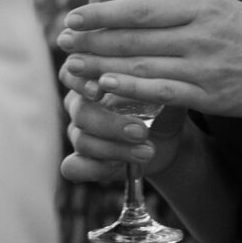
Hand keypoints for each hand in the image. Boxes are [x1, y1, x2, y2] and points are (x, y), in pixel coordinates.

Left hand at [56, 0, 241, 121]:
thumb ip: (184, 12)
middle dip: (92, 39)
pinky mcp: (210, 94)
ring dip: (102, 66)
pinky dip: (131, 90)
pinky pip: (163, 91)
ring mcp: (204, 65)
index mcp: (201, 5)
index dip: (101, 13)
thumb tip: (141, 11)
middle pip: (134, 36)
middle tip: (61, 41)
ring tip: (72, 67)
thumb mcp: (223, 9)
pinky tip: (106, 88)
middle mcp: (199, 32)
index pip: (139, 8)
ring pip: (142, 64)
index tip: (71, 16)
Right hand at [61, 86, 189, 185]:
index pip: (71, 73)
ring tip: (147, 151)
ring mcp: (78, 134)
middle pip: (80, 113)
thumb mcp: (164, 86)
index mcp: (92, 78)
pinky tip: (118, 167)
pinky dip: (94, 169)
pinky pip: (73, 168)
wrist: (171, 135)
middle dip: (111, 124)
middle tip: (141, 132)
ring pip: (83, 142)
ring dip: (116, 149)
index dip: (79, 82)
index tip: (98, 92)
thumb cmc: (164, 102)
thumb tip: (150, 80)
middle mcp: (80, 104)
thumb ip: (151, 79)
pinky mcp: (84, 161)